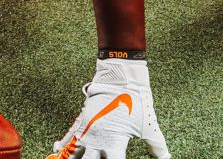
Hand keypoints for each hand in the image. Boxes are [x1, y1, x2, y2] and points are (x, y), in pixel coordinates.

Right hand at [47, 59, 170, 158]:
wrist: (122, 73)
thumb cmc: (138, 98)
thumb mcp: (149, 124)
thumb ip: (157, 146)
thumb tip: (167, 158)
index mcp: (115, 144)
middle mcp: (98, 141)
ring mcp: (87, 131)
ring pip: (73, 155)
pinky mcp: (81, 120)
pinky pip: (67, 137)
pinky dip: (60, 146)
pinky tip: (55, 151)